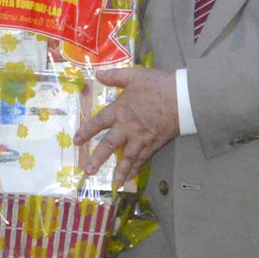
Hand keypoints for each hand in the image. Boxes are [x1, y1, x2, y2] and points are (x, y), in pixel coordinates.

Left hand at [76, 67, 178, 189]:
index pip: (98, 123)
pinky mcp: (154, 144)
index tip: (77, 141)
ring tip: (113, 183)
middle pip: (109, 145)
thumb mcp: (134, 75)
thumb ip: (115, 76)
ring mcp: (141, 138)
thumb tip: (98, 74)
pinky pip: (143, 159)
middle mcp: (127, 128)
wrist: (182, 98)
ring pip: (127, 158)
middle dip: (98, 159)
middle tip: (88, 170)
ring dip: (119, 171)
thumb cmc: (158, 85)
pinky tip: (131, 176)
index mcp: (120, 110)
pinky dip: (137, 168)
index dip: (86, 132)